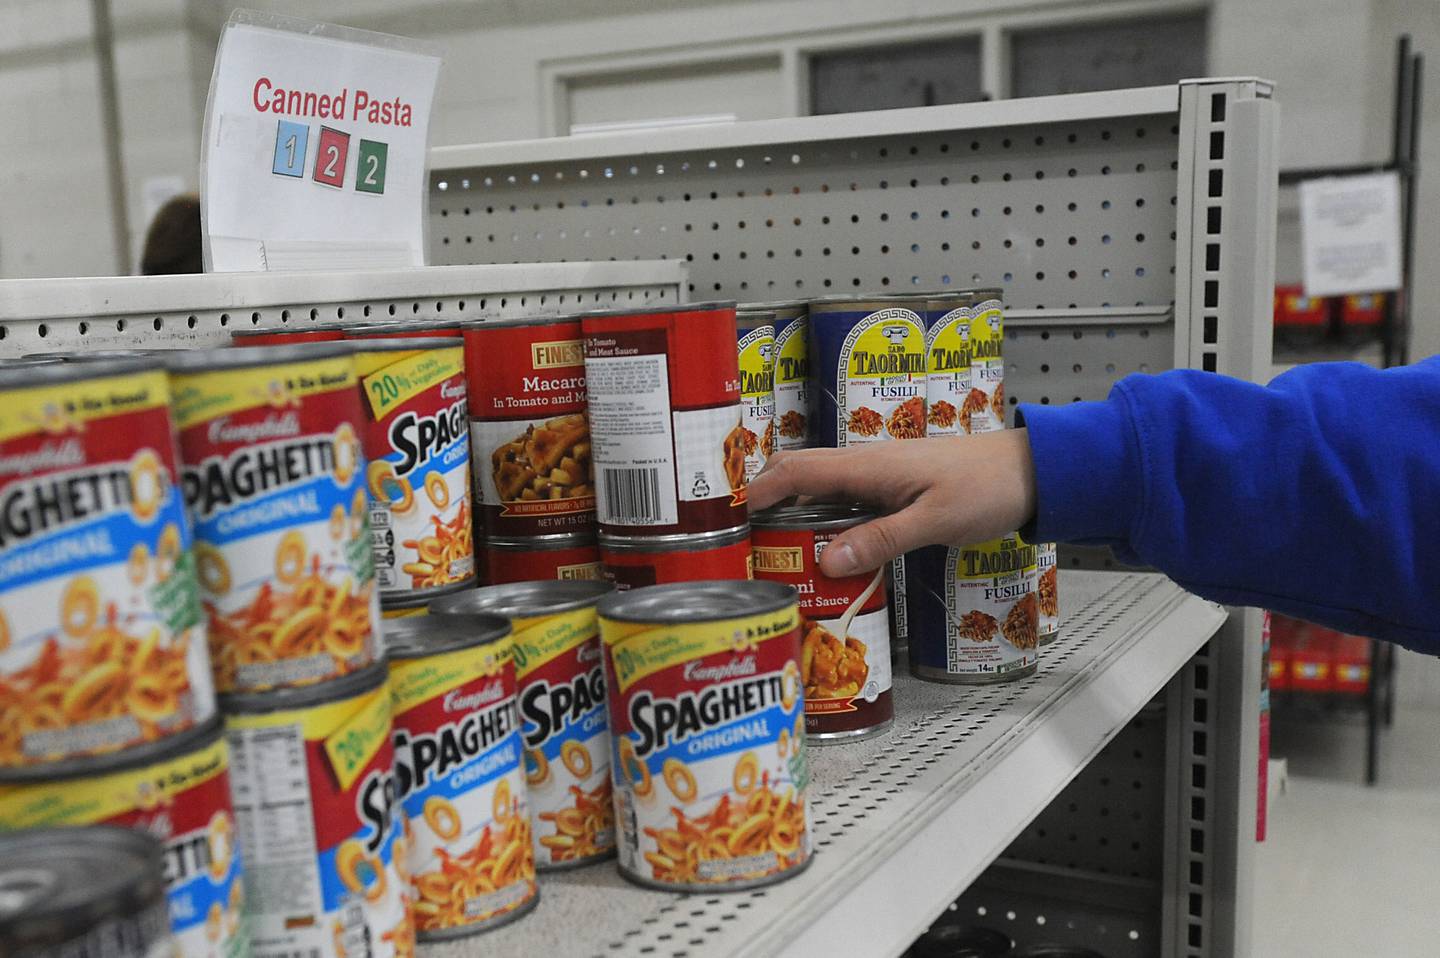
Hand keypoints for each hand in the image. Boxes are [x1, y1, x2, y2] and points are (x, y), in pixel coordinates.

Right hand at [747, 430, 1037, 576]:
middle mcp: (867, 465)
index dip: (758, 490)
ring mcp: (880, 474)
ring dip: (794, 512)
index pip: (797, 469)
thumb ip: (880, 540)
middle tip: (747, 543)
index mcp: (869, 466)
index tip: (732, 520)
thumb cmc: (988, 488)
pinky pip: (846, 499)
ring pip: (821, 488)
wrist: (1032, 471)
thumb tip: (826, 560)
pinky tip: (827, 549)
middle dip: (766, 500)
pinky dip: (825, 519)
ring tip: (777, 553)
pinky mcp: (894, 487)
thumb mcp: (934, 522)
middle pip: (800, 473)